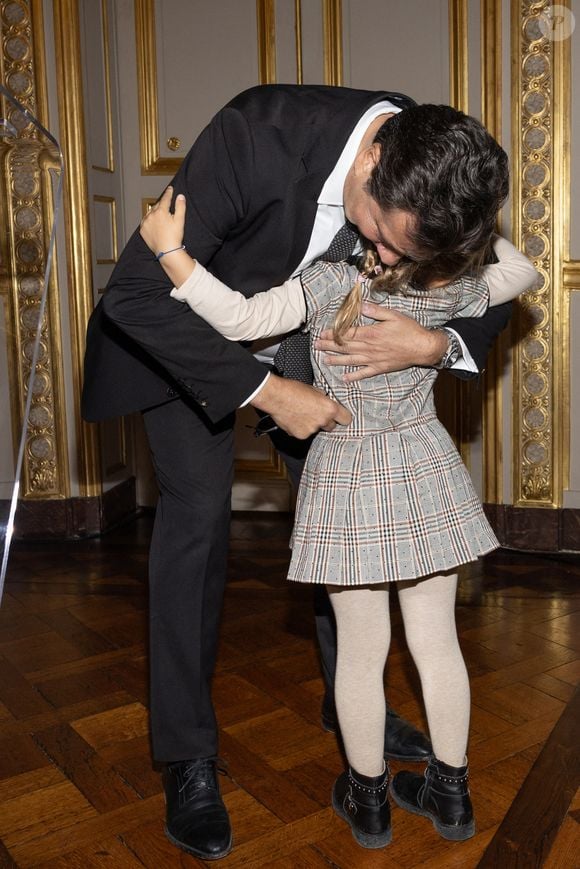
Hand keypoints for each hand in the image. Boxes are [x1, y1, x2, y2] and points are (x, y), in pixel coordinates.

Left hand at [140, 185, 185, 255]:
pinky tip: (153, 222)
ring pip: (150, 213)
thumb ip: (180, 207)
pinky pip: (145, 221)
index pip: (165, 199)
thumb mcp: (180, 221)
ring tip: (160, 215)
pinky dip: (149, 220)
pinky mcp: (142, 230)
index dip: (168, 193)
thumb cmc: (174, 237)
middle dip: (162, 204)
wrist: (167, 251)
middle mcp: (151, 215)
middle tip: (166, 204)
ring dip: (155, 211)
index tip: (170, 189)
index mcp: (161, 212)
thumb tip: (180, 196)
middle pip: (157, 205)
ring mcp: (146, 223)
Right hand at [251, 373, 351, 438]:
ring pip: (316, 430)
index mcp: (329, 408)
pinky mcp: (300, 435)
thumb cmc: (292, 390)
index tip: (340, 417)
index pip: (346, 419)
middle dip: (325, 422)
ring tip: (300, 413)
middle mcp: (322, 421)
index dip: (342, 418)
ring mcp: (311, 430)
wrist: (276, 396)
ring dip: (311, 424)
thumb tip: (325, 400)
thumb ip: (323, 398)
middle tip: (316, 413)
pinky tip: (294, 418)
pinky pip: (304, 433)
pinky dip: (300, 428)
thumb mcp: (314, 389)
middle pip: (331, 427)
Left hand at [314, 303, 447, 381]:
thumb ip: (376, 311)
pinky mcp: (380, 368)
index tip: (322, 334)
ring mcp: (374, 359)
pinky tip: (344, 378)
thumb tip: (361, 306)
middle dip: (329, 346)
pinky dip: (353, 376)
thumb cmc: (409, 329)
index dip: (333, 334)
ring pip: (351, 360)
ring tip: (324, 360)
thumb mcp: (393, 315)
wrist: (423, 347)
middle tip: (316, 346)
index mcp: (371, 333)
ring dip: (336, 360)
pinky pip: (364, 373)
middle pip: (345, 347)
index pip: (347, 334)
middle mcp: (370, 347)